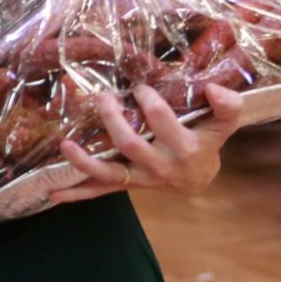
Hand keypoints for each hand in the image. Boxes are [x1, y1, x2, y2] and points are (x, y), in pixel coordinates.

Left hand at [47, 84, 244, 203]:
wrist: (197, 178)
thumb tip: (213, 87)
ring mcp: (139, 178)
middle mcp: (160, 166)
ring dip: (84, 162)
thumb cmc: (205, 142)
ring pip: (110, 173)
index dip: (151, 104)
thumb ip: (228, 106)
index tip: (140, 88)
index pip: (165, 123)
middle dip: (113, 122)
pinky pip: (98, 191)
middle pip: (131, 145)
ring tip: (65, 145)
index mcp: (185, 148)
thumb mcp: (222, 125)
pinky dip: (76, 193)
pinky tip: (53, 193)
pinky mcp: (124, 185)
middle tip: (102, 98)